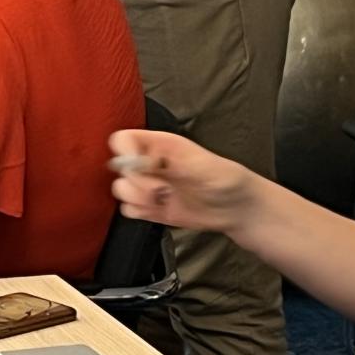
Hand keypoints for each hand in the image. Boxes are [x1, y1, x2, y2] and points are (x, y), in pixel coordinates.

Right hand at [109, 129, 257, 234]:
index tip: (144, 168)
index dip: (125, 154)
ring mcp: (148, 187)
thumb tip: (138, 162)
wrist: (236, 209)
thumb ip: (170, 161)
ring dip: (136, 198)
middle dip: (137, 182)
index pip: (123, 141)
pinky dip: (138, 212)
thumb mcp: (202, 164)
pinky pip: (127, 210)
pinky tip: (158, 211)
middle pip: (118, 169)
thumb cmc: (224, 179)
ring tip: (161, 201)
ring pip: (120, 190)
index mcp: (158, 146)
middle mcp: (148, 164)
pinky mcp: (150, 208)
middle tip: (162, 190)